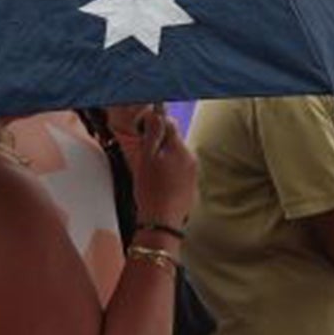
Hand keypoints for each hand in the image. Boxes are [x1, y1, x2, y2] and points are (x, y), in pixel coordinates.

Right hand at [113, 106, 196, 226]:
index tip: (141, 133)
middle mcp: (190, 156)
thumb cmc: (151, 191)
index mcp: (178, 148)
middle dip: (158, 143)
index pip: (168, 122)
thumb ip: (152, 133)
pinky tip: (160, 183)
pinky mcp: (192, 182)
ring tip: (151, 174)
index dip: (152, 124)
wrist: (162, 222)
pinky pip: (179, 168)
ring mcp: (193, 170)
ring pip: (175, 154)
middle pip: (172, 138)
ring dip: (163, 157)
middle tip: (143, 158)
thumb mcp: (146, 159)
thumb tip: (156, 113)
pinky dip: (169, 171)